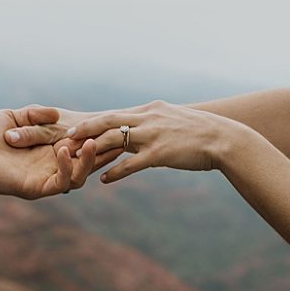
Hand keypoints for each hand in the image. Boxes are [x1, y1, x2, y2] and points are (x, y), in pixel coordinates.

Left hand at [0, 106, 122, 198]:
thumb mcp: (15, 117)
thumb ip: (37, 114)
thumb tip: (56, 115)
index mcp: (50, 150)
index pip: (81, 146)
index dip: (97, 138)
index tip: (112, 126)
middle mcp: (52, 166)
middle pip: (88, 163)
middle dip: (103, 151)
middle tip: (116, 138)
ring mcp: (46, 178)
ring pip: (79, 176)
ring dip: (88, 161)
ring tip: (91, 143)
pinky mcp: (37, 188)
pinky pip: (61, 183)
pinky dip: (67, 168)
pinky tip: (62, 150)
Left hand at [64, 101, 254, 184]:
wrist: (224, 139)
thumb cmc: (203, 132)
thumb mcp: (176, 119)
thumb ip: (157, 121)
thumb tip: (144, 126)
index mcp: (151, 110)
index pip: (115, 114)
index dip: (93, 122)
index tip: (75, 128)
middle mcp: (149, 119)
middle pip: (107, 121)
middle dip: (84, 129)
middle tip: (65, 138)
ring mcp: (153, 135)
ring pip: (114, 140)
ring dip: (92, 149)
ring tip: (75, 159)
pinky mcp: (160, 153)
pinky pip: (131, 163)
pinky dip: (116, 171)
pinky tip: (104, 180)